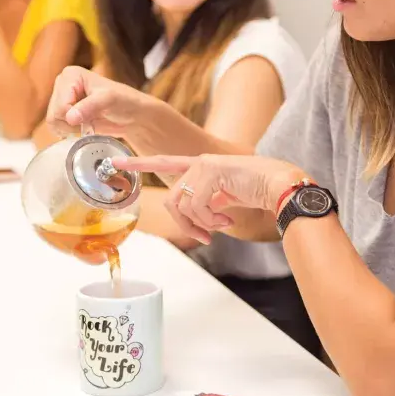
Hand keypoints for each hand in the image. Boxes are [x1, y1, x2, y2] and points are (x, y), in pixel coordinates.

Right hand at [46, 66, 156, 137]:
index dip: (74, 116)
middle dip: (73, 123)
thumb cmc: (123, 101)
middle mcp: (62, 84)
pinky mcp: (63, 113)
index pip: (60, 104)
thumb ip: (89, 107)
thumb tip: (69, 117)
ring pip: (53, 124)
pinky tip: (83, 127)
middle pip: (54, 114)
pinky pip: (56, 129)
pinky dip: (70, 133)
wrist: (131, 114)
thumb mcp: (108, 100)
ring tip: (89, 123)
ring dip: (72, 129)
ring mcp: (61, 99)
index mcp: (70, 75)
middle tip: (91, 121)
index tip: (91, 116)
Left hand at [114, 154, 305, 243]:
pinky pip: (197, 207)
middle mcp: (198, 163)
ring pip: (183, 205)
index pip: (163, 161)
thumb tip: (197, 221)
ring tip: (223, 226)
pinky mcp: (211, 173)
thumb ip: (207, 203)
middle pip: (172, 199)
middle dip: (186, 223)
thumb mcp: (225, 199)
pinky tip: (228, 221)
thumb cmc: (258, 192)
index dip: (138, 162)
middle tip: (207, 235)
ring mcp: (204, 166)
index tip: (114, 160)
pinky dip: (211, 221)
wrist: (280, 185)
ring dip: (202, 224)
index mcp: (200, 166)